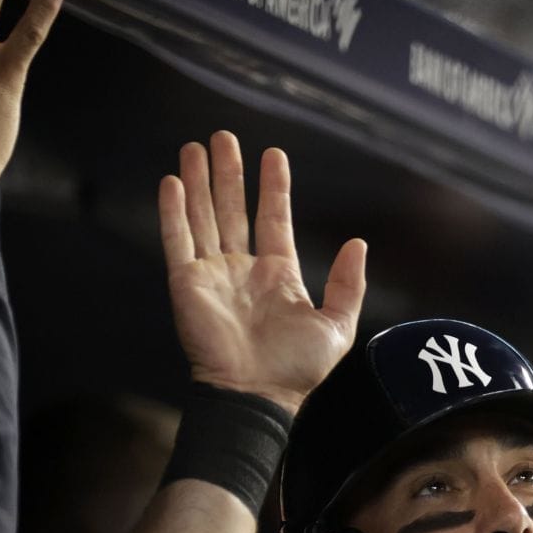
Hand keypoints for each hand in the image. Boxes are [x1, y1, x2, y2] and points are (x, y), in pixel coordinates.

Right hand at [161, 133, 366, 413]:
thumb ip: (347, 284)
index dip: (273, 187)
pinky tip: (174, 181)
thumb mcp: (337, 325)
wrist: (257, 395)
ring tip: (196, 146)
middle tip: (224, 137)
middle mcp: (242, 270)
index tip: (273, 154)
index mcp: (278, 276)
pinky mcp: (187, 284)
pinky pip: (177, 240)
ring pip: (203, 217)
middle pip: (233, 210)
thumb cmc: (297, 370)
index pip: (273, 219)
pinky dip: (174, 211)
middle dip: (229, 173)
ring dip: (200, 181)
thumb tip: (358, 243)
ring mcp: (213, 275)